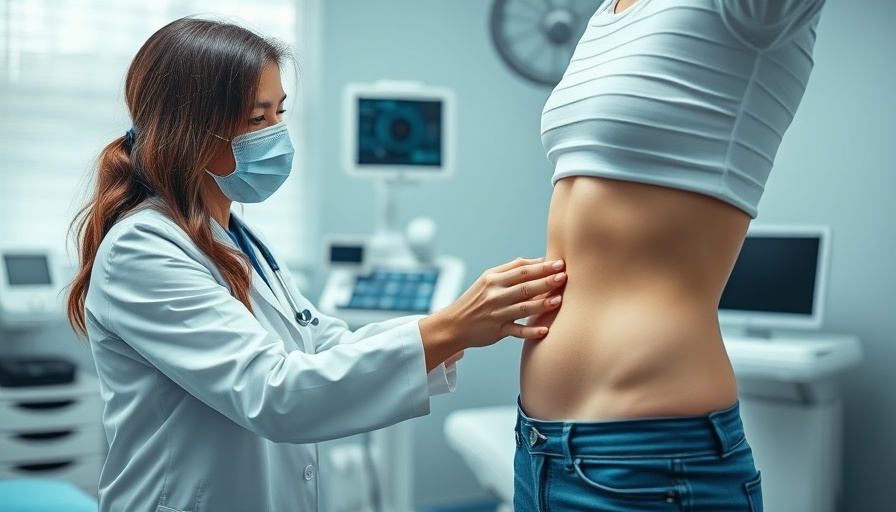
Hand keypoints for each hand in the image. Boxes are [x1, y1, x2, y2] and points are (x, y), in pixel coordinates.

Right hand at [419, 258, 564, 370]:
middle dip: (545, 281)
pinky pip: (516, 331)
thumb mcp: (488, 279)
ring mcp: (497, 314)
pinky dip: (530, 331)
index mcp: (494, 279)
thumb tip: (538, 261)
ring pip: (523, 308)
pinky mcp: (497, 331)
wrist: (454, 324)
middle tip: (564, 276)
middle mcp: (495, 295)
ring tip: (559, 300)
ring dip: (542, 304)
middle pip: (525, 287)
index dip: (542, 267)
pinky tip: (545, 330)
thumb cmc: (476, 299)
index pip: (522, 270)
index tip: (559, 263)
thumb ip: (512, 269)